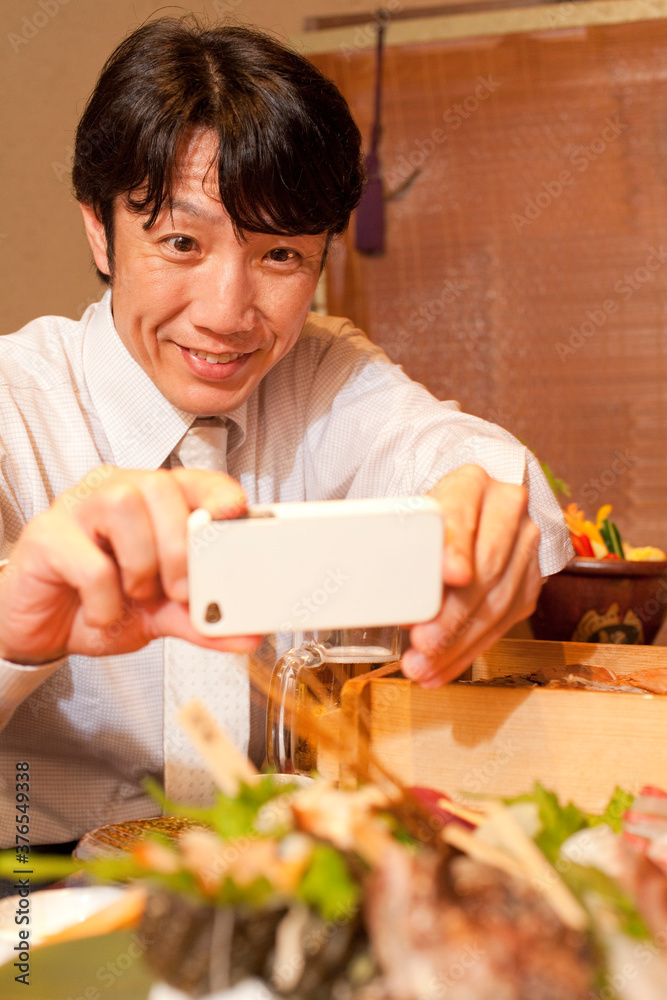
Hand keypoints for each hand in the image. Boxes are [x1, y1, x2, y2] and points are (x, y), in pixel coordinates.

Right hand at [0, 465, 262, 664]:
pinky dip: (105, 597)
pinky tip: (102, 611)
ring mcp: (77, 509)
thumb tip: (248, 634)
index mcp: (151, 503)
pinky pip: (87, 559)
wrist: (44, 629)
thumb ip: (202, 620)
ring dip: (141, 561)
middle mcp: (115, 493)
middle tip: (182, 590)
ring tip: (136, 593)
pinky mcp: (45, 538)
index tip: (234, 514)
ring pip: (122, 504)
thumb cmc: (101, 602)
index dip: (217, 491)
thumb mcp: (161, 614)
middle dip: (179, 544)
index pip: (191, 478)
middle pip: (159, 487)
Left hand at [402, 465, 541, 687]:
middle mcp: (507, 509)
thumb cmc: (430, 519)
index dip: (457, 546)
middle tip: (422, 641)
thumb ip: (401, 543)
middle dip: (452, 613)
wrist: (468, 513)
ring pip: (497, 602)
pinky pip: (504, 623)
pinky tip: (441, 669)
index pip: (463, 512)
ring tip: (423, 666)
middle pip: (486, 567)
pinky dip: (469, 651)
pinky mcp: (530, 581)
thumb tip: (389, 594)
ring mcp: (525, 546)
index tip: (451, 575)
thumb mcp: (411, 518)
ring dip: (458, 642)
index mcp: (470, 483)